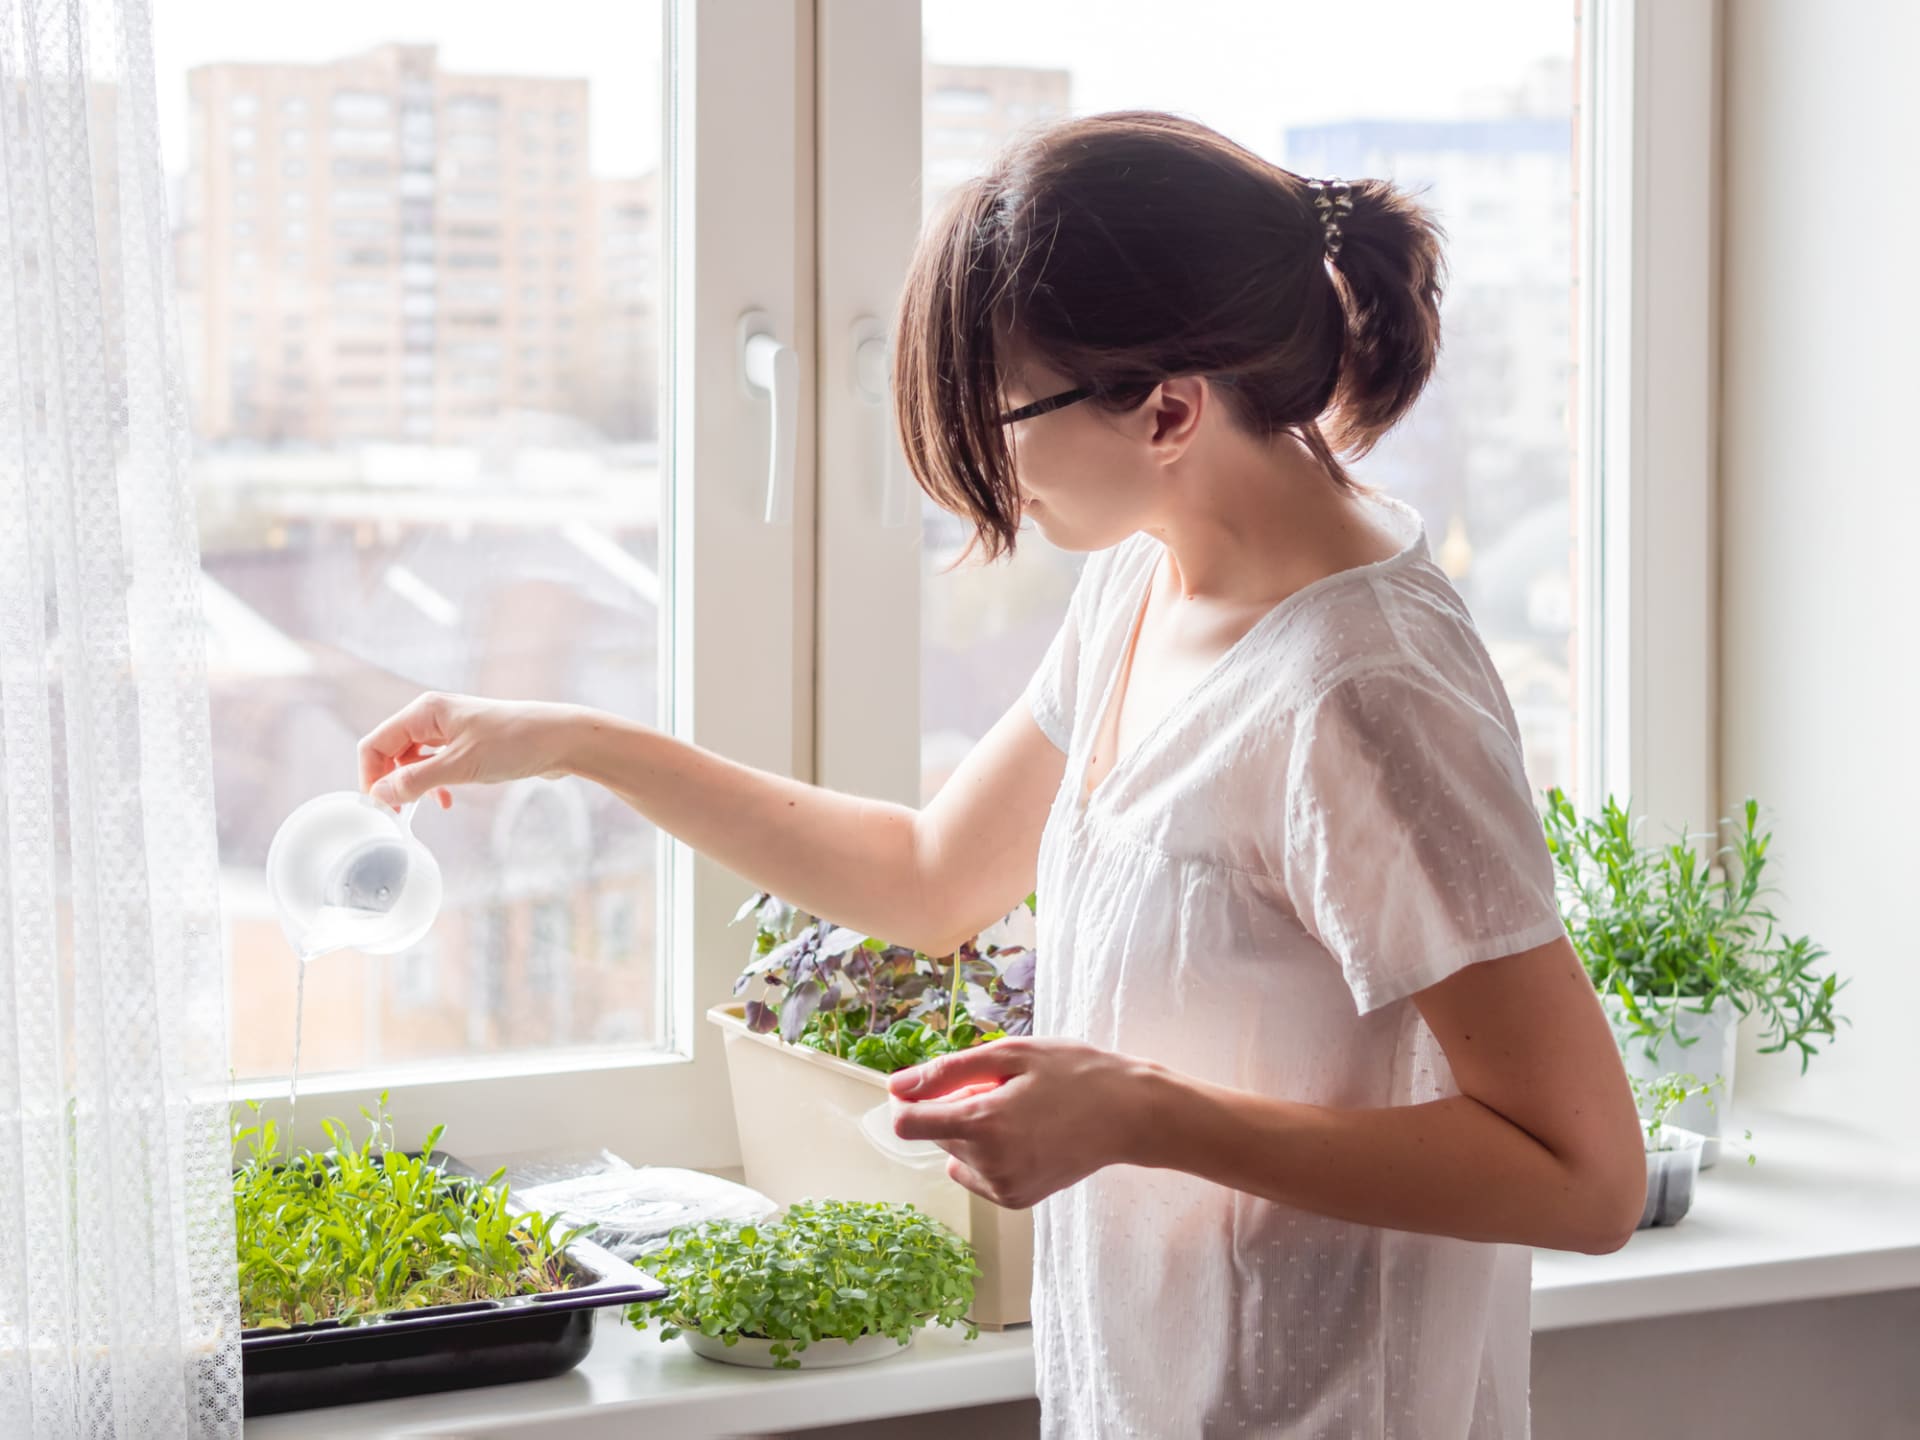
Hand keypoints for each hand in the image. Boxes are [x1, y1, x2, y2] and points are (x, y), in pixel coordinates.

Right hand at [358, 691, 583, 809]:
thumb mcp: (460, 765)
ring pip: (414, 760)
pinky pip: (436, 765)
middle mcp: (434, 716)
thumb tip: (379, 794)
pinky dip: (434, 784)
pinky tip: (445, 802)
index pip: (376, 743)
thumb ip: (416, 780)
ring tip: (419, 811)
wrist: (563, 740)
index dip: (370, 776)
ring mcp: (452, 731)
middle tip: (396, 815)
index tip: (379, 807)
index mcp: (425, 711)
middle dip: (389, 782)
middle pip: (391, 751)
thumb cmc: (515, 743)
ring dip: (413, 786)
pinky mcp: (468, 745)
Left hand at [887, 1038, 1156, 1209]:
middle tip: (1006, 1089)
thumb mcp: (1011, 1054)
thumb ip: (947, 1071)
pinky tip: (1026, 1136)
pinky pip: (977, 1173)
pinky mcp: (1015, 1200)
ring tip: (1021, 1112)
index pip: (907, 1123)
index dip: (912, 1099)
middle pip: (937, 1133)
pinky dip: (989, 1154)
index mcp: (984, 1124)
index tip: (938, 1083)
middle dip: (956, 1108)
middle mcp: (989, 1164)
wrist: (1130, 1115)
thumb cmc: (1074, 1074)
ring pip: (957, 1153)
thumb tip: (895, 1086)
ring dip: (973, 1132)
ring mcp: (1003, 1187)